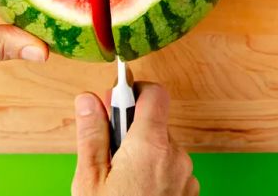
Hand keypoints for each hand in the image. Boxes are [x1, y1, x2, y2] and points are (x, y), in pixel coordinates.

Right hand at [72, 83, 198, 195]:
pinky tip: (136, 192)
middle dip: (131, 131)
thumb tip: (88, 99)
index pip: (154, 93)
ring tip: (120, 181)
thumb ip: (92, 135)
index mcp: (151, 147)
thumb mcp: (90, 180)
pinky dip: (155, 175)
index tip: (114, 101)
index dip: (133, 91)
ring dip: (142, 156)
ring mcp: (187, 178)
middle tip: (108, 153)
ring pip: (162, 149)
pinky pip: (171, 171)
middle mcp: (176, 157)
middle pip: (154, 123)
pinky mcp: (190, 193)